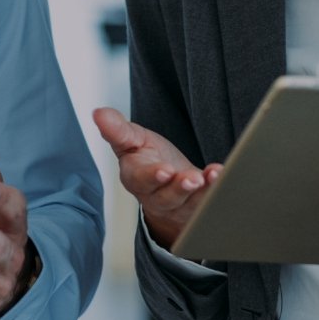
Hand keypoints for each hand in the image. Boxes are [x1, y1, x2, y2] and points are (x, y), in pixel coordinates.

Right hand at [91, 108, 222, 250]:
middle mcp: (156, 195)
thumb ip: (117, 129)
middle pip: (166, 196)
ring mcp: (179, 204)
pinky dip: (217, 188)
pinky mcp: (199, 206)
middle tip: (192, 179)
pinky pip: (209, 200)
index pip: (140, 179)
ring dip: (201, 190)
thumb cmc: (148, 159)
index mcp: (136, 177)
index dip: (151, 177)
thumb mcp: (132, 141)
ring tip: (209, 176)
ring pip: (189, 201)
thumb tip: (98, 113)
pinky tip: (221, 174)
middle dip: (179, 188)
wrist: (168, 185)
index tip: (163, 171)